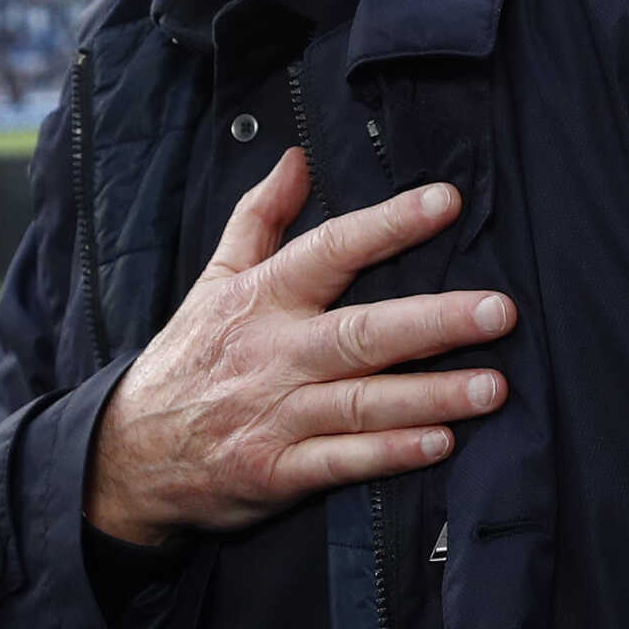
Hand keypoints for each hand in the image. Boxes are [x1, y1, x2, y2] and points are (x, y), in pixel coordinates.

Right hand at [84, 148, 513, 544]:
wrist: (129, 452)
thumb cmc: (189, 357)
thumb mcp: (215, 278)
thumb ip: (260, 216)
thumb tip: (296, 157)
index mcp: (262, 298)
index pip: (332, 249)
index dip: (390, 224)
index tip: (447, 201)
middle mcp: (274, 352)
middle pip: (362, 331)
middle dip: (434, 321)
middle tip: (499, 310)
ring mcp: (276, 414)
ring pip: (363, 401)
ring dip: (431, 394)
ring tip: (495, 387)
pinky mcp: (277, 471)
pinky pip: (342, 462)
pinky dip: (390, 454)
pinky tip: (441, 444)